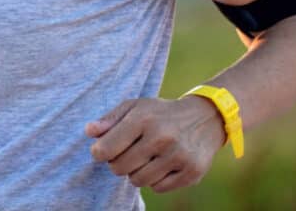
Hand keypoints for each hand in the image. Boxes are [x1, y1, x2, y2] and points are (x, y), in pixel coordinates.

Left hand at [85, 96, 225, 193]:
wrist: (206, 117)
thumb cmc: (161, 113)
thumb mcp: (136, 107)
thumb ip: (110, 119)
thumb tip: (89, 132)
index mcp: (143, 118)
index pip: (106, 149)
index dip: (100, 152)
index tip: (103, 150)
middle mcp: (162, 137)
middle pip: (119, 168)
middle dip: (118, 163)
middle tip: (127, 153)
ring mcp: (178, 156)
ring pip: (138, 181)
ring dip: (137, 172)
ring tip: (147, 157)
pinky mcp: (191, 172)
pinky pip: (158, 188)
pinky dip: (156, 179)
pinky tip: (163, 164)